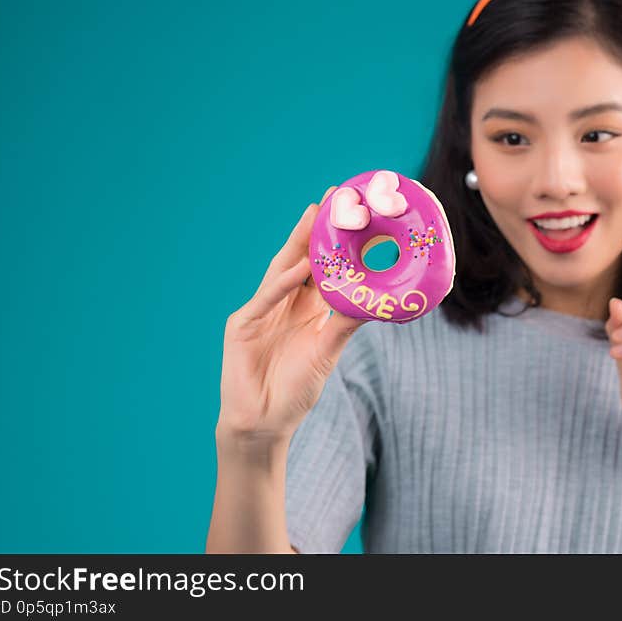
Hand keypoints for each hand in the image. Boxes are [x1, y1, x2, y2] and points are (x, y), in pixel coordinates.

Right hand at [217, 186, 367, 447]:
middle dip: (315, 230)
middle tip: (332, 198)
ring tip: (315, 217)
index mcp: (305, 308)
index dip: (335, 242)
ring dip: (298, 245)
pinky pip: (266, 300)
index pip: (322, 267)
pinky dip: (282, 284)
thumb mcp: (328, 350)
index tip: (354, 216)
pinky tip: (298, 268)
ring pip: (282, 271)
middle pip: (301, 259)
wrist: (264, 423)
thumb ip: (346, 322)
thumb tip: (379, 300)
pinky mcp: (242, 326)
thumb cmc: (296, 389)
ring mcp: (261, 311)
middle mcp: (282, 302)